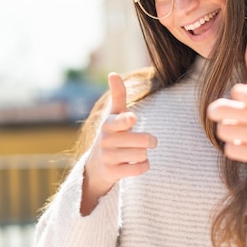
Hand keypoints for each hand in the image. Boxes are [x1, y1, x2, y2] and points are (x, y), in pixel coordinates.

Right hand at [81, 72, 156, 214]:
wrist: (96, 166)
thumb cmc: (112, 134)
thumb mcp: (114, 115)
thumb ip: (118, 95)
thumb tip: (113, 73)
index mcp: (108, 123)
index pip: (119, 121)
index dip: (126, 120)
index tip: (132, 118)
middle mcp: (106, 140)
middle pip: (141, 141)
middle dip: (150, 141)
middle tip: (151, 141)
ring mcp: (107, 157)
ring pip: (141, 155)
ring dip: (144, 154)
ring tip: (138, 153)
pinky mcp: (112, 173)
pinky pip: (138, 169)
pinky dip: (143, 166)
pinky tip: (138, 163)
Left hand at [207, 34, 246, 206]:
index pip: (239, 92)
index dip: (236, 94)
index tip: (241, 96)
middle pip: (220, 111)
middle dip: (219, 113)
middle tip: (227, 116)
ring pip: (224, 131)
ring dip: (226, 133)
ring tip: (238, 131)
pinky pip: (231, 150)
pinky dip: (233, 149)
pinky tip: (244, 147)